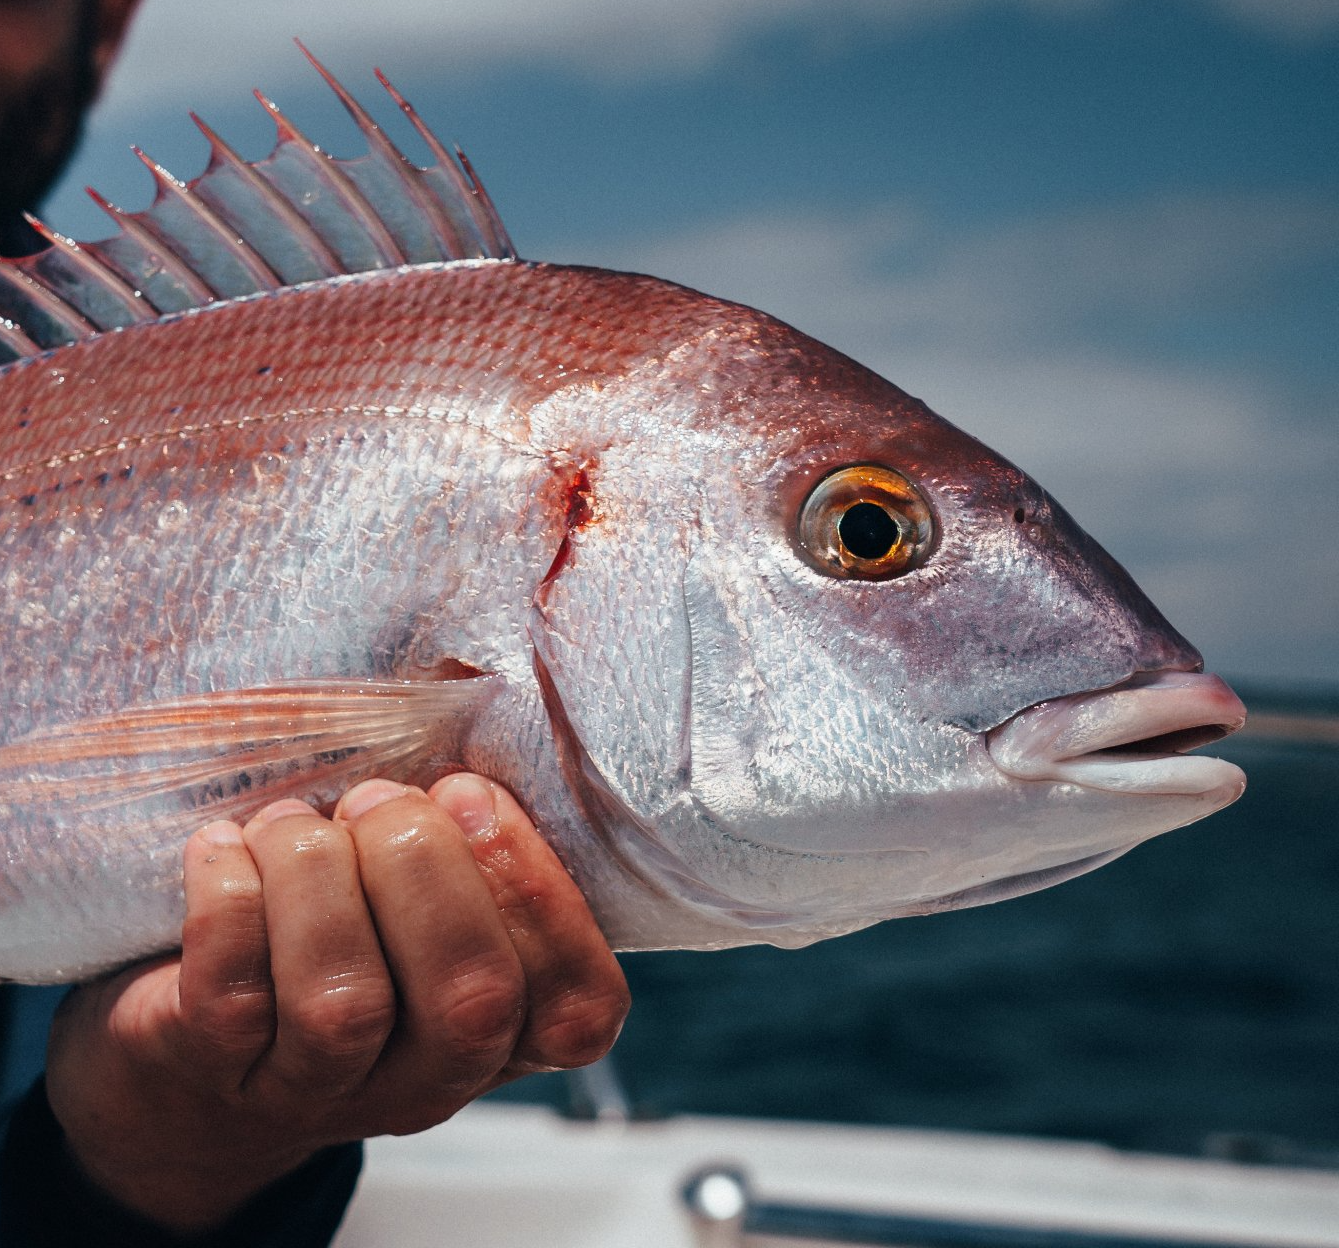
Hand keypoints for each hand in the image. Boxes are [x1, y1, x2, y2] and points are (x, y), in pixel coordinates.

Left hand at [44, 774, 629, 1233]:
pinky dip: (231, 897)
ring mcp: (323, 1092)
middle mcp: (429, 1081)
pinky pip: (232, 996)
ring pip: (342, 1005)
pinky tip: (227, 848)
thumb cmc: (350, 922)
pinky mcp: (218, 1077)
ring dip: (317, 874)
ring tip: (291, 823)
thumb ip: (472, 832)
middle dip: (425, 868)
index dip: (536, 892)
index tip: (470, 793)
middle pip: (470, 1002)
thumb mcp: (434, 890)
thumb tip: (468, 688)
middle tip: (377, 801)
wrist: (201, 1054)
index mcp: (509, 1032)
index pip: (577, 1004)